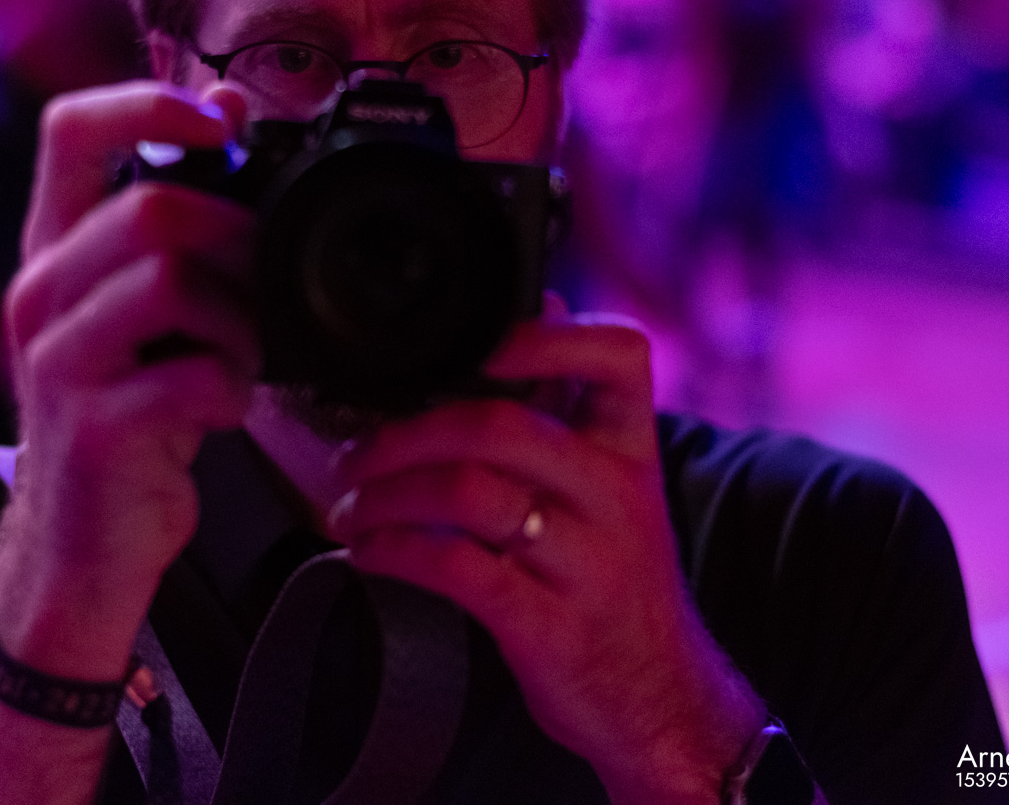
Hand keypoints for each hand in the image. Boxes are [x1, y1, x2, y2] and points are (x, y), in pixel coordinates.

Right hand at [0, 81, 258, 678]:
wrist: (79, 542)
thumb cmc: (127, 412)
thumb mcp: (142, 308)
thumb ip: (174, 215)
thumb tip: (226, 102)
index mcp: (54, 250)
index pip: (70, 129)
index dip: (148, 103)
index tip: (218, 126)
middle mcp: (40, 293)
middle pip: (152, 208)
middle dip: (237, 239)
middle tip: (264, 287)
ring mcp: (58, 361)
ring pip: (171, 283)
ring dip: (241, 321)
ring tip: (245, 357)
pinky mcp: (92, 427)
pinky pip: (192, 375)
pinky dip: (234, 388)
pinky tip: (225, 409)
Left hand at [330, 304, 764, 803]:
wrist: (660, 700)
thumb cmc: (618, 584)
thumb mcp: (614, 488)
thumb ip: (573, 408)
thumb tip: (543, 308)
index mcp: (631, 449)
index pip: (619, 356)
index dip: (543, 336)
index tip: (473, 346)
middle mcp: (616, 496)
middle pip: (502, 425)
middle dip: (406, 431)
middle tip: (356, 453)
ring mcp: (585, 562)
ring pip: (470, 493)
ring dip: (386, 493)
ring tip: (348, 505)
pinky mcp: (549, 626)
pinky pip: (456, 569)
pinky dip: (395, 552)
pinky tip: (368, 552)